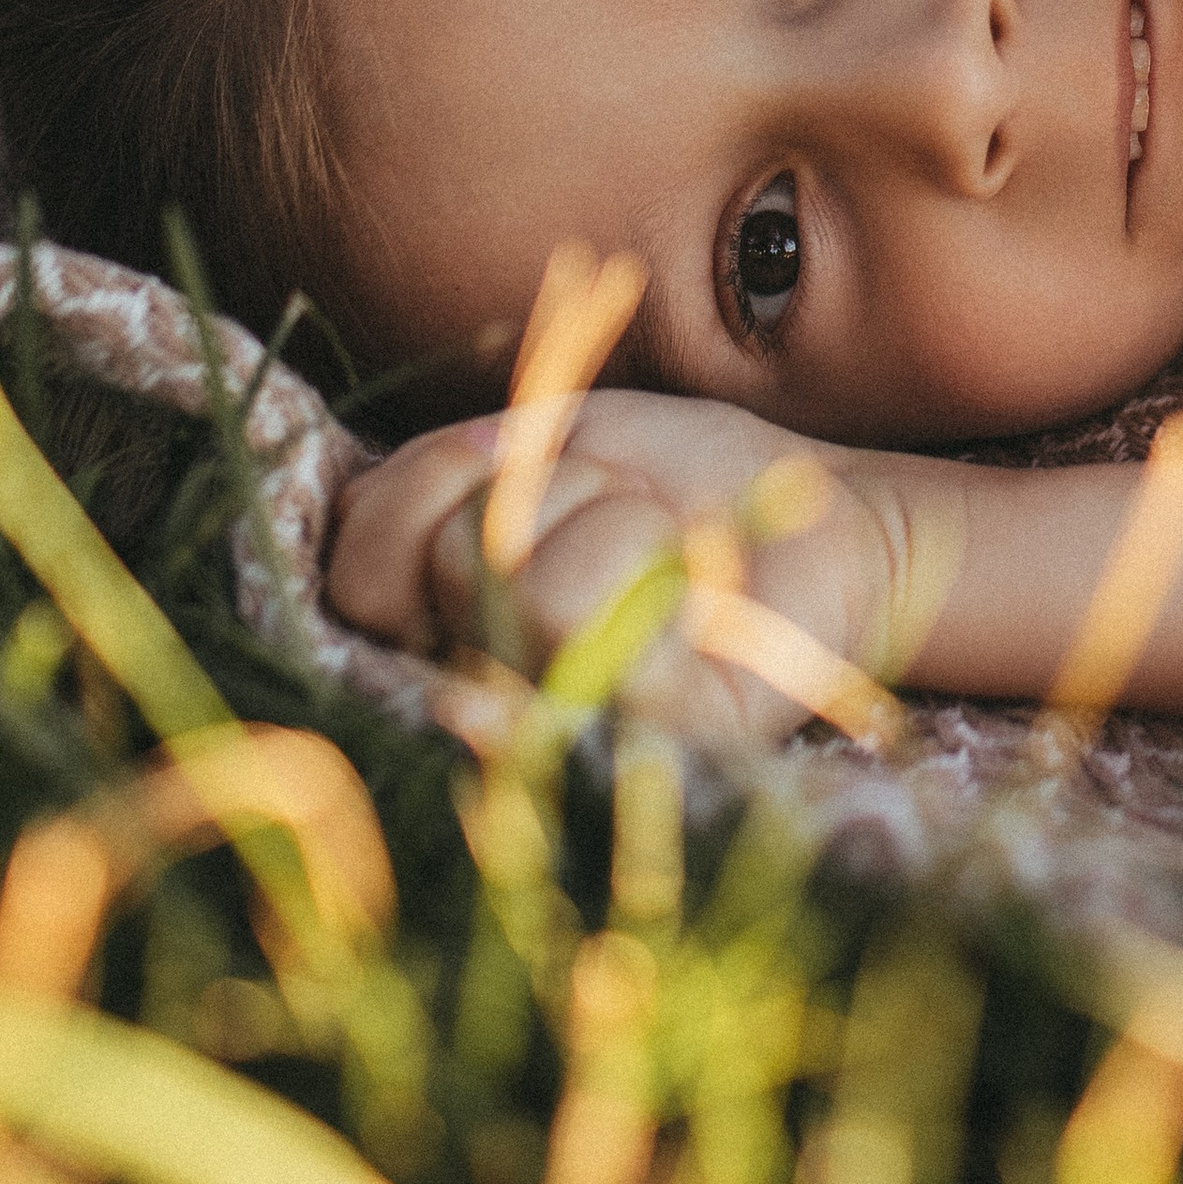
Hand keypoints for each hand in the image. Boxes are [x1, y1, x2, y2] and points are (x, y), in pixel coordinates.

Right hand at [328, 393, 921, 753]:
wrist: (828, 512)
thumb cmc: (686, 479)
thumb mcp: (556, 437)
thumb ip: (451, 469)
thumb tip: (371, 509)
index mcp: (441, 615)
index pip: (354, 560)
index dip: (430, 481)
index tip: (513, 455)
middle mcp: (481, 687)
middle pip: (442, 562)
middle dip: (546, 487)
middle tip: (615, 501)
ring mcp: (560, 725)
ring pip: (526, 589)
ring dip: (618, 517)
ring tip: (668, 542)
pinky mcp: (649, 747)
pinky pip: (588, 635)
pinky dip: (656, 559)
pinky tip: (702, 584)